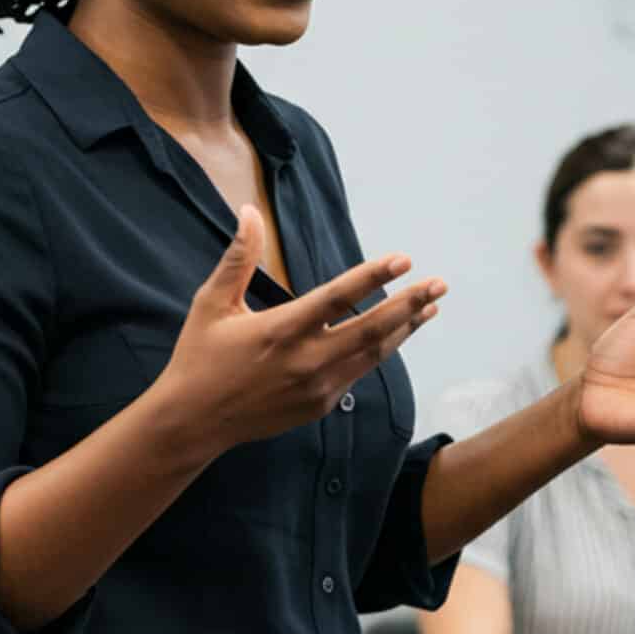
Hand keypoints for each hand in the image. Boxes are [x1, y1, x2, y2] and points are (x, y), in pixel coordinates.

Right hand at [154, 207, 445, 463]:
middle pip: (372, 329)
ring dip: (405, 328)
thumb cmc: (200, 356)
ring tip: (431, 307)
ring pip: (374, 353)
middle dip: (410, 304)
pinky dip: (381, 351)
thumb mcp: (212, 303)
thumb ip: (238, 257)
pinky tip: (396, 334)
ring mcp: (318, 387)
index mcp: (281, 330)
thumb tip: (249, 211)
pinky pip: (359, 372)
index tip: (404, 259)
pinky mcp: (321, 405)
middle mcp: (307, 360)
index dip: (374, 276)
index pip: (338, 297)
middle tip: (439, 284)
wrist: (194, 423)